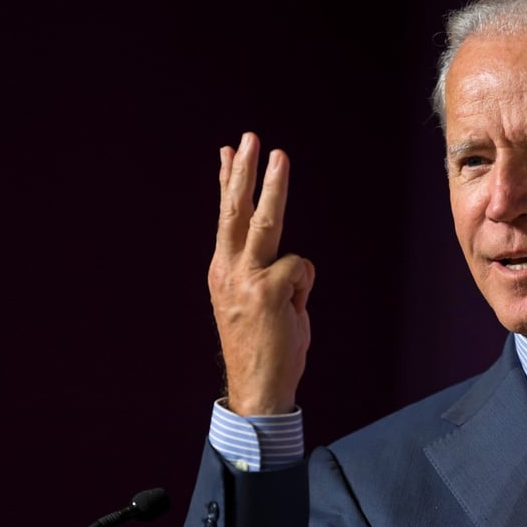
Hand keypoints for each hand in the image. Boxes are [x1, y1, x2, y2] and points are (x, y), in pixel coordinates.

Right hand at [208, 132, 314, 414]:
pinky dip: (303, 287)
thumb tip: (282, 251)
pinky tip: (294, 309)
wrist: (257, 388)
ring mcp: (246, 279)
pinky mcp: (267, 291)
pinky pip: (300, 269)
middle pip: (235, 210)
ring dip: (273, 187)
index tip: (226, 150)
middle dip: (242, 171)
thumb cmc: (263, 344)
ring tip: (279, 155)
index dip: (226, 182)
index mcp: (222, 270)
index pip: (225, 217)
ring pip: (264, 223)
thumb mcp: (255, 300)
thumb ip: (263, 270)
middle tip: (249, 138)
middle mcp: (228, 270)